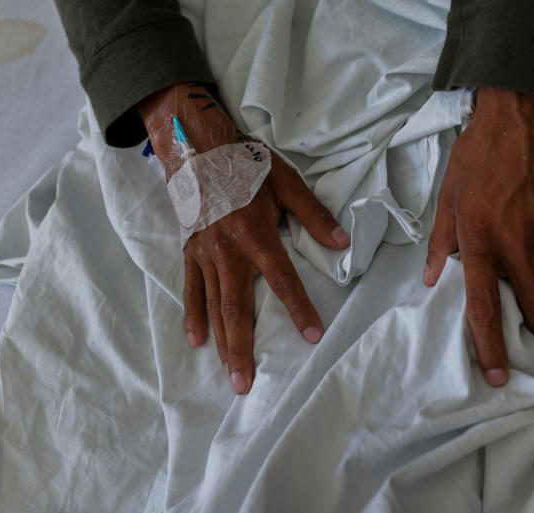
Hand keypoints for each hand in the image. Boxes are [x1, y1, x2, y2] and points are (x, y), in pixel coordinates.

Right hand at [138, 83, 349, 394]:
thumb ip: (313, 214)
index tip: (311, 336)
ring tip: (230, 374)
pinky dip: (193, 315)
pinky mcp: (191, 251)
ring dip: (222, 342)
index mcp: (256, 235)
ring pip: (214, 306)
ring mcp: (206, 254)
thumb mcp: (286, 183)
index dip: (298, 308)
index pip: (282, 280)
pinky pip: (191, 289)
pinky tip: (197, 341)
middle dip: (243, 348)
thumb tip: (342, 240)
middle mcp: (229, 251)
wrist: (198, 148)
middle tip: (247, 384)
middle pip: (237, 307)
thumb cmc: (247, 165)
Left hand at [423, 88, 533, 386]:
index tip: (497, 377)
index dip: (490, 348)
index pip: (485, 308)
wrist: (522, 111)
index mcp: (480, 240)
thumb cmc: (479, 153)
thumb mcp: (449, 196)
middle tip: (531, 321)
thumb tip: (429, 281)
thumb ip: (441, 243)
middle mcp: (519, 243)